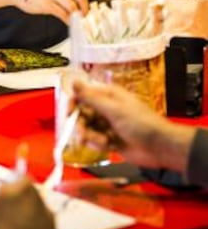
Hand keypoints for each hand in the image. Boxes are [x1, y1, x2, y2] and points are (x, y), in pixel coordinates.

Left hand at [0, 178, 58, 228]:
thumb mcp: (48, 216)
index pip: (18, 176)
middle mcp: (0, 193)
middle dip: (5, 196)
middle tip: (13, 211)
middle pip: (0, 186)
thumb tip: (29, 196)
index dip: (20, 185)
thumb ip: (35, 200)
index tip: (20, 191)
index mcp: (21, 187)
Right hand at [16, 0, 88, 24]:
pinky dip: (67, 20)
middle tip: (84, 18)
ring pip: (72, 7)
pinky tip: (68, 23)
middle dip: (84, 10)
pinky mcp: (47, 5)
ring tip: (76, 22)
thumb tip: (74, 6)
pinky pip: (62, 14)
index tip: (86, 12)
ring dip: (77, 17)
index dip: (85, 4)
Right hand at [72, 79, 193, 172]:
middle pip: (82, 114)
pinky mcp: (110, 139)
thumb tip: (74, 81)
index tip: (69, 114)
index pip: (83, 95)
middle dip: (82, 125)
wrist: (159, 147)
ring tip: (103, 141)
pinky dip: (99, 144)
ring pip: (87, 128)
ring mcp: (108, 124)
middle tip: (84, 133)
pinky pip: (95, 141)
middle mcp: (107, 108)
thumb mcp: (113, 109)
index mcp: (108, 95)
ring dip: (91, 136)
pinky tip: (109, 146)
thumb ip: (91, 97)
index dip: (73, 104)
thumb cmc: (141, 124)